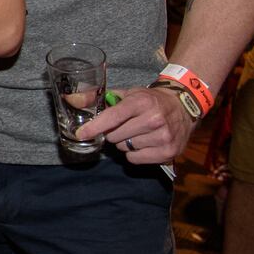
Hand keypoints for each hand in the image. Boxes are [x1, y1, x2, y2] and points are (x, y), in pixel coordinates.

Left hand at [75, 85, 191, 165]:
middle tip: (124, 126)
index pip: (113, 117)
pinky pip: (135, 159)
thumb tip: (71, 99)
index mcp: (141, 102)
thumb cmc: (149, 100)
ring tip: (137, 133)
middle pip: (115, 136)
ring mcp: (163, 136)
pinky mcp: (169, 151)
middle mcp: (154, 119)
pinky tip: (143, 143)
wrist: (183, 106)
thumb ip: (97, 97)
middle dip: (113, 133)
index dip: (95, 127)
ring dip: (124, 143)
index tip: (81, 134)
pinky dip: (134, 154)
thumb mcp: (126, 94)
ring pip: (124, 148)